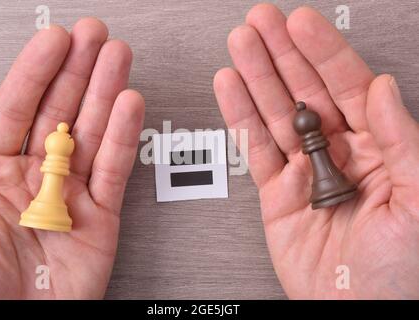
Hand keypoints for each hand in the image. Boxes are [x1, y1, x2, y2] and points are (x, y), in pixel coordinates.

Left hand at [0, 18, 143, 298]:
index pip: (16, 109)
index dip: (37, 72)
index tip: (55, 40)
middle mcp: (34, 181)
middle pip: (59, 113)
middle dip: (78, 70)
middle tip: (94, 37)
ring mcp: (70, 198)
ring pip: (91, 134)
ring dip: (105, 93)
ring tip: (117, 58)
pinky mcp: (101, 221)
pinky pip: (114, 172)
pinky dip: (122, 137)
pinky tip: (128, 105)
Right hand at [214, 4, 418, 298]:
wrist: (359, 312)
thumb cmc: (402, 271)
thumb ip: (403, 138)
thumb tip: (381, 88)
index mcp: (378, 148)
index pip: (346, 85)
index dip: (322, 52)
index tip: (300, 24)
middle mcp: (339, 153)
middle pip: (304, 90)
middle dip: (281, 54)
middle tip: (259, 22)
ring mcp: (304, 170)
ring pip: (275, 112)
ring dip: (256, 76)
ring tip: (240, 44)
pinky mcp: (276, 193)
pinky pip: (255, 148)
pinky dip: (240, 117)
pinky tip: (231, 89)